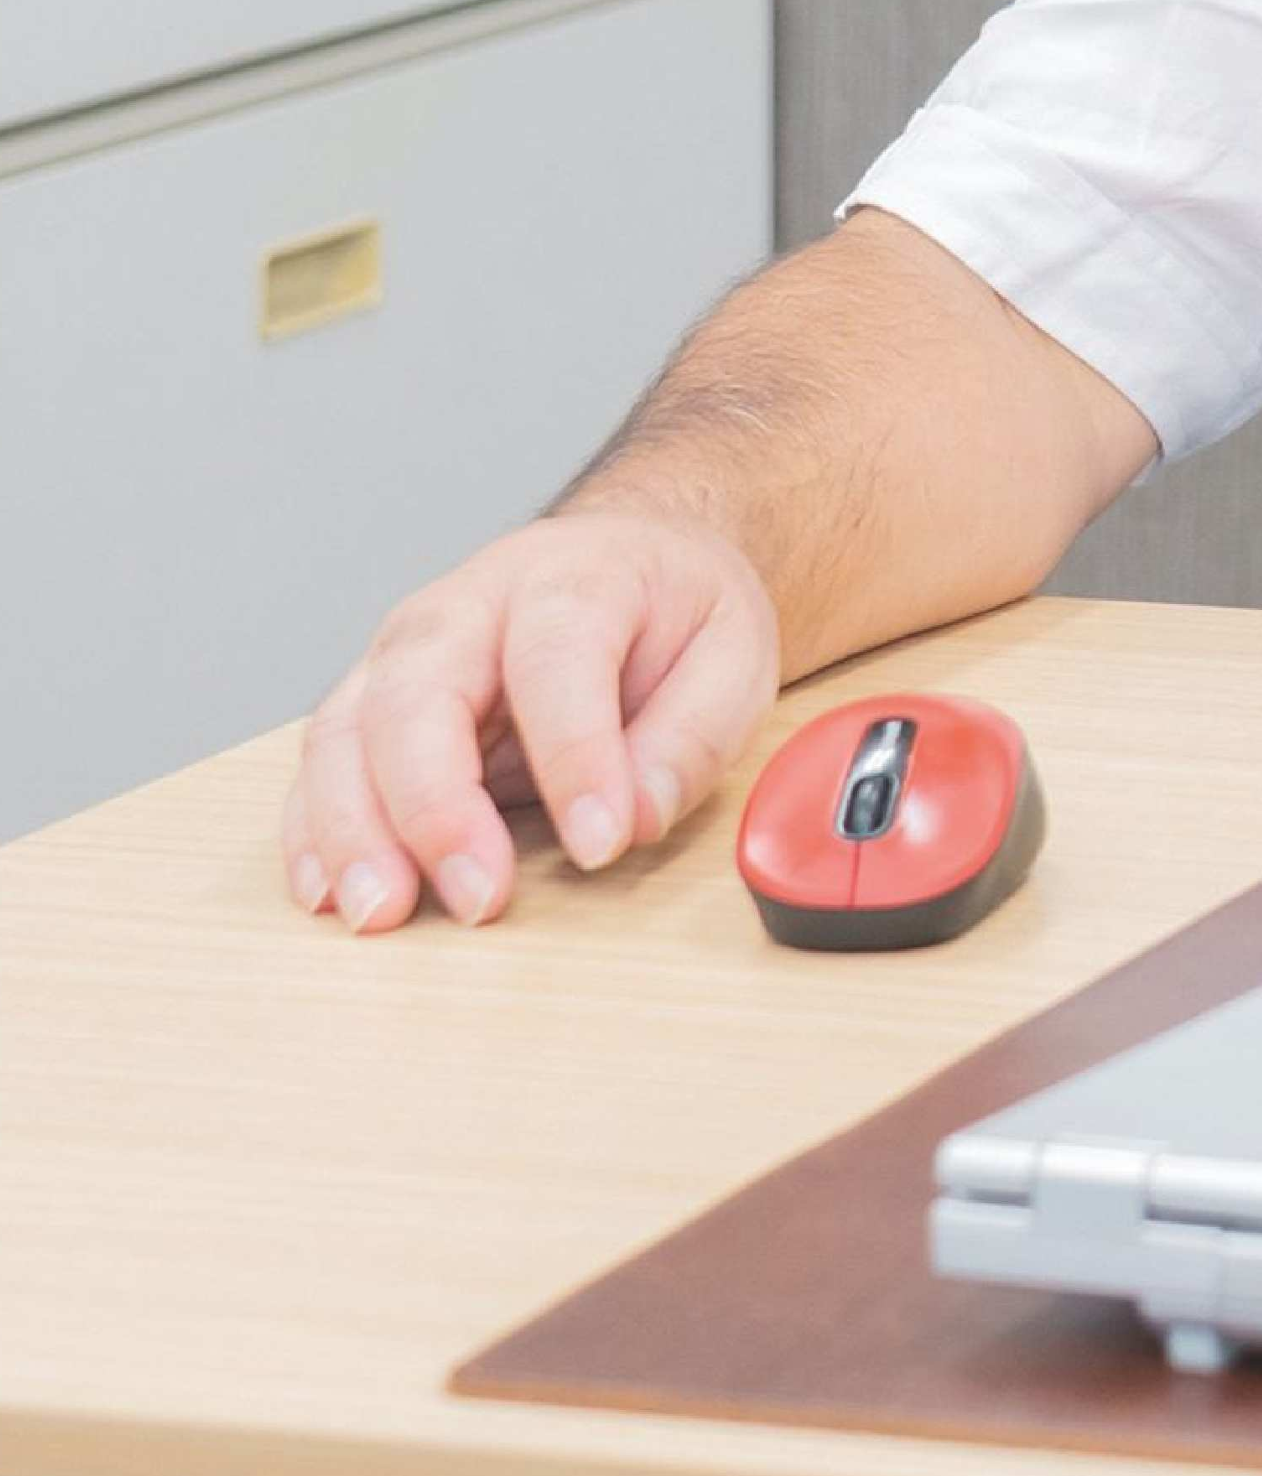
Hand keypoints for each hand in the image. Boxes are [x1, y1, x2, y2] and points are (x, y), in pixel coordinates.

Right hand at [280, 510, 779, 933]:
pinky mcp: (372, 702)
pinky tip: (325, 892)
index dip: (575, 756)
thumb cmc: (676, 615)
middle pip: (420, 690)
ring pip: (347, 729)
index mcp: (572, 575)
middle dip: (435, 804)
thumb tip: (632, 818)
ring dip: (351, 829)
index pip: (557, 658)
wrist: (632, 562)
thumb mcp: (732, 656)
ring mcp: (406, 651)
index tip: (600, 842)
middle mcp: (469, 604)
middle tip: (475, 897)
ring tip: (379, 913)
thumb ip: (691, 736)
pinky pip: (321, 763)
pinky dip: (314, 830)